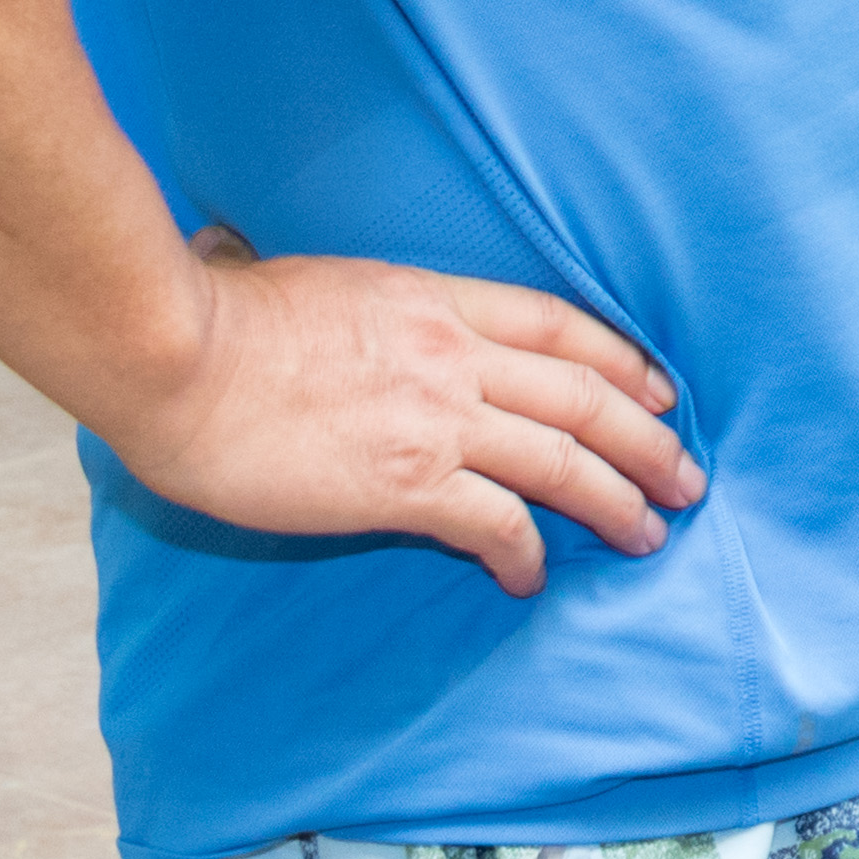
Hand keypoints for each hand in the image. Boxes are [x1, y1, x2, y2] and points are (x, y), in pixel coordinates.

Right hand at [96, 232, 703, 598]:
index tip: (660, 391)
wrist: (173, 354)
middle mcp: (455, 356)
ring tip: (649, 533)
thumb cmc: (216, 317)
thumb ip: (363, 303)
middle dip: (647, 441)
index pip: (560, 326)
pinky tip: (531, 578)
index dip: (623, 359)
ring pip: (562, 460)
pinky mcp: (403, 484)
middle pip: (585, 395)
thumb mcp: (320, 280)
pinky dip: (525, 552)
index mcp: (436, 299)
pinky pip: (494, 521)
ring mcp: (436, 419)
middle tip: (686, 477)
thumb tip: (351, 307)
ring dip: (616, 499)